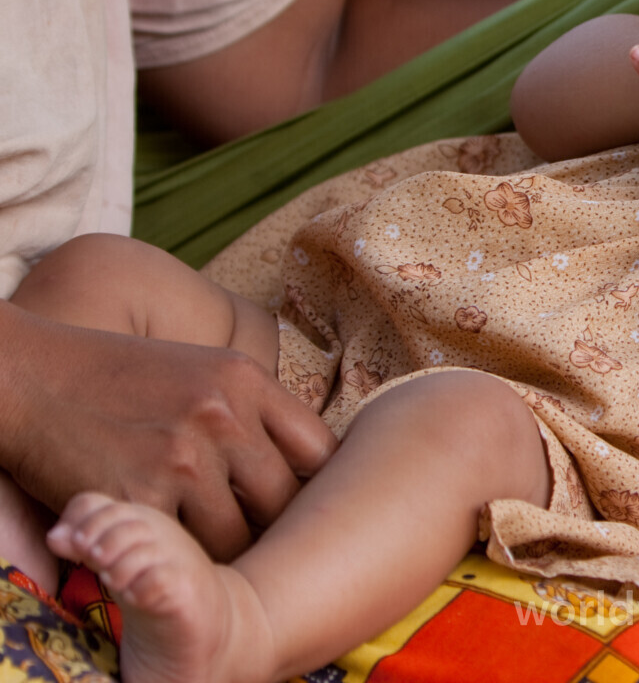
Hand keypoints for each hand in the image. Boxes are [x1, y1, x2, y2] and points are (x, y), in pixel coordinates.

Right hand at [0, 302, 336, 559]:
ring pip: (238, 536)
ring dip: (225, 549)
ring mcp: (180, 458)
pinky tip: (167, 548)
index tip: (299, 505)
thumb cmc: (119, 378)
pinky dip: (176, 558)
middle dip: (272, 526)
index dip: (313, 487)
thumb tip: (306, 467)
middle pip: (284, 501)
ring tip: (210, 548)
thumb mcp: (203, 371)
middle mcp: (222, 416)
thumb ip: (253, 412)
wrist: (29, 377)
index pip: (319, 451)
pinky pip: (182, 550)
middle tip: (255, 539)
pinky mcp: (136, 497)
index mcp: (246, 380)